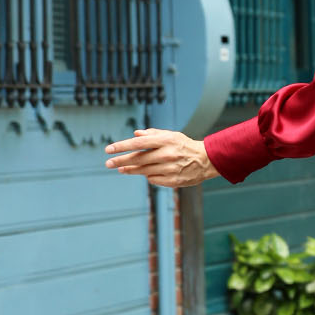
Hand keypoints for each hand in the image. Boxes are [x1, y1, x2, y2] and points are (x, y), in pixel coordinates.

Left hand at [104, 128, 218, 186]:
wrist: (207, 160)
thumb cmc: (185, 145)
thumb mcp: (171, 135)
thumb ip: (153, 134)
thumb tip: (135, 134)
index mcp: (165, 141)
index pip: (138, 143)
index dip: (122, 146)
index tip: (108, 149)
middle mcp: (167, 155)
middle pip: (138, 159)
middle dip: (121, 161)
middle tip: (108, 163)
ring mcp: (170, 169)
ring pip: (143, 171)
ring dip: (130, 170)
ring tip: (121, 169)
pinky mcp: (173, 180)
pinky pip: (153, 179)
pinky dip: (147, 176)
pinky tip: (143, 173)